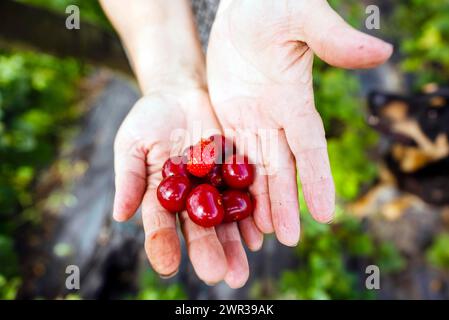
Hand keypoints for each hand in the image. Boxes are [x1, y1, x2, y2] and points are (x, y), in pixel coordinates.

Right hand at [113, 88, 261, 287]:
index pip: (160, 225)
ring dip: (234, 244)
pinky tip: (258, 234)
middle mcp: (190, 200)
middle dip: (207, 252)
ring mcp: (215, 188)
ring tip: (240, 269)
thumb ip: (130, 177)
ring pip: (225, 221)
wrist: (182, 93)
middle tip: (217, 274)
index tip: (168, 266)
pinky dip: (252, 215)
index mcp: (161, 197)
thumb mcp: (133, 142)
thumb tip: (120, 214)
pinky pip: (246, 195)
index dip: (162, 244)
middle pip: (198, 230)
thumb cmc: (150, 118)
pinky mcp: (236, 172)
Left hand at [207, 0, 392, 244]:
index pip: (309, 147)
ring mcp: (251, 120)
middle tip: (287, 240)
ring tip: (260, 235)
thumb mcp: (301, 18)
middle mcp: (275, 118)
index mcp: (294, 100)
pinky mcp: (228, 118)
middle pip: (281, 167)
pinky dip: (230, 181)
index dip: (317, 178)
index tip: (326, 212)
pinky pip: (228, 155)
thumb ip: (333, 39)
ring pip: (255, 169)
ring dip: (258, 201)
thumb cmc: (271, 5)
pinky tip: (230, 204)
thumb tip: (381, 52)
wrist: (241, 5)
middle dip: (285, 203)